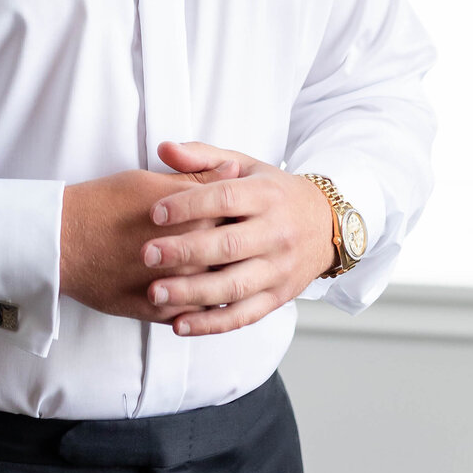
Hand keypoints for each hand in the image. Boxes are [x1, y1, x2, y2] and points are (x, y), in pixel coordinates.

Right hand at [59, 158, 241, 322]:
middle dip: (240, 253)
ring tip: (228, 274)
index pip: (237, 219)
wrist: (63, 239)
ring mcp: (175, 285)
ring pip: (217, 291)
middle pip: (233, 257)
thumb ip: (198, 178)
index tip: (248, 216)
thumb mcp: (151, 180)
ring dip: (224, 283)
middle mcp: (191, 254)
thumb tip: (236, 169)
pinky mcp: (158, 309)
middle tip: (245, 246)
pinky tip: (203, 301)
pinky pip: (192, 315)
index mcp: (194, 218)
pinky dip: (201, 310)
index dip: (244, 217)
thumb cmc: (104, 203)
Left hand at [140, 140, 335, 336]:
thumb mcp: (245, 165)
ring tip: (155, 293)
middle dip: (185, 251)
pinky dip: (212, 324)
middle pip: (228, 245)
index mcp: (265, 195)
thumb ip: (203, 156)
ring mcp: (279, 268)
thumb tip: (163, 147)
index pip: (225, 199)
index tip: (154, 213)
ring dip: (193, 293)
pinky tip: (180, 324)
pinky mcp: (278, 297)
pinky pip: (244, 315)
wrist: (326, 224)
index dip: (189, 205)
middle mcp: (276, 233)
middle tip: (146, 255)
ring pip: (235, 285)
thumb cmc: (273, 192)